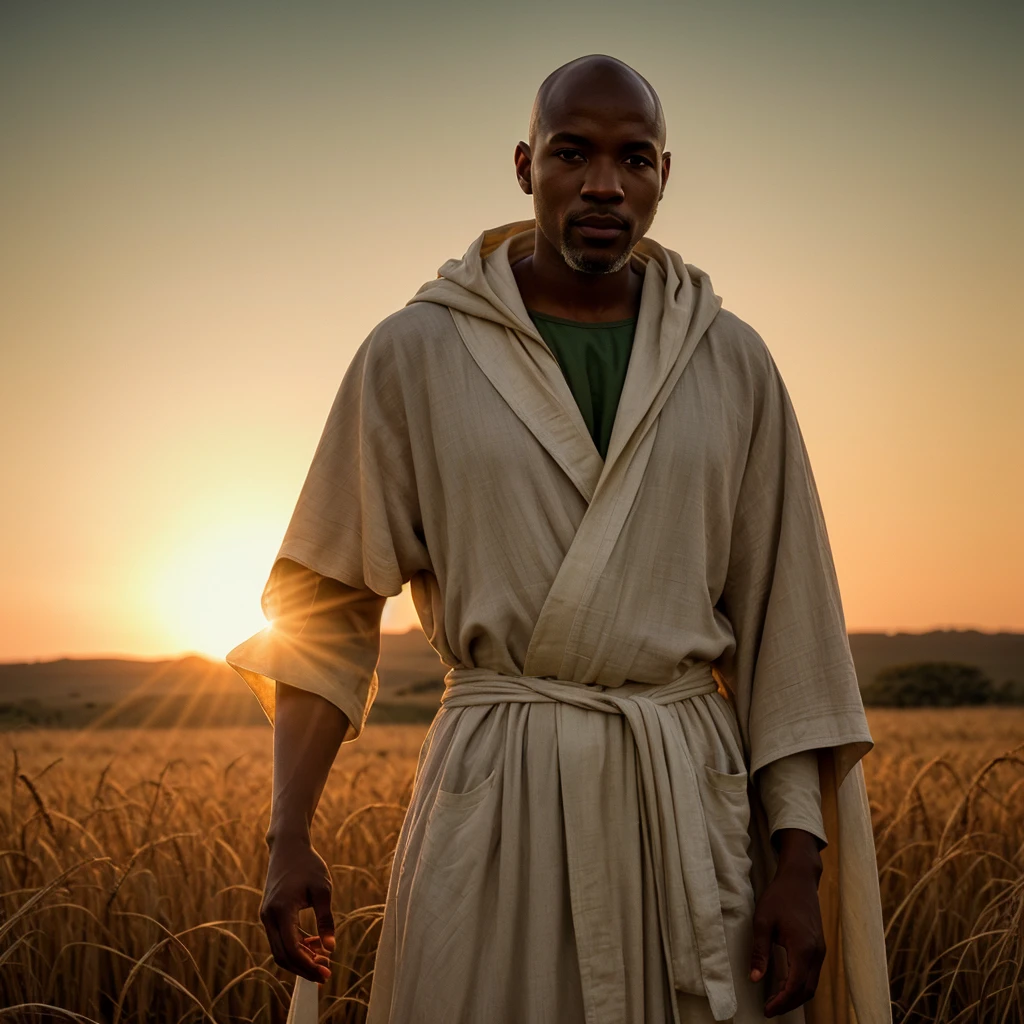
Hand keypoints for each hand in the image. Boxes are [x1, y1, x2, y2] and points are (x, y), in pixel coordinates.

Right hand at [260, 832, 335, 983]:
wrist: (288, 846)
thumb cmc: (308, 865)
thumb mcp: (323, 889)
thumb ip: (325, 920)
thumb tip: (331, 949)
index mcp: (281, 911)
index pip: (291, 949)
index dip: (308, 966)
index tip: (326, 973)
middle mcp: (269, 917)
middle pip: (282, 956)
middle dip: (304, 968)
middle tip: (326, 974)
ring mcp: (267, 916)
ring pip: (280, 949)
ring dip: (300, 959)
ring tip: (324, 960)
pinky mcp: (270, 914)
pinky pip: (280, 938)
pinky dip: (296, 946)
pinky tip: (315, 944)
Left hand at [748, 828, 824, 1016]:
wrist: (799, 879)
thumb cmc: (779, 897)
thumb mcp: (763, 921)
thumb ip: (759, 951)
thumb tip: (754, 979)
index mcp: (803, 949)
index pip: (795, 986)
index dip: (781, 1002)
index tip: (766, 1010)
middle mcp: (816, 953)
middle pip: (806, 990)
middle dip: (788, 1003)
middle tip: (769, 1009)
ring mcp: (820, 950)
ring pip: (812, 983)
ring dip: (795, 996)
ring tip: (775, 1000)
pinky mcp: (819, 946)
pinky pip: (812, 973)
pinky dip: (800, 984)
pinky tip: (784, 983)